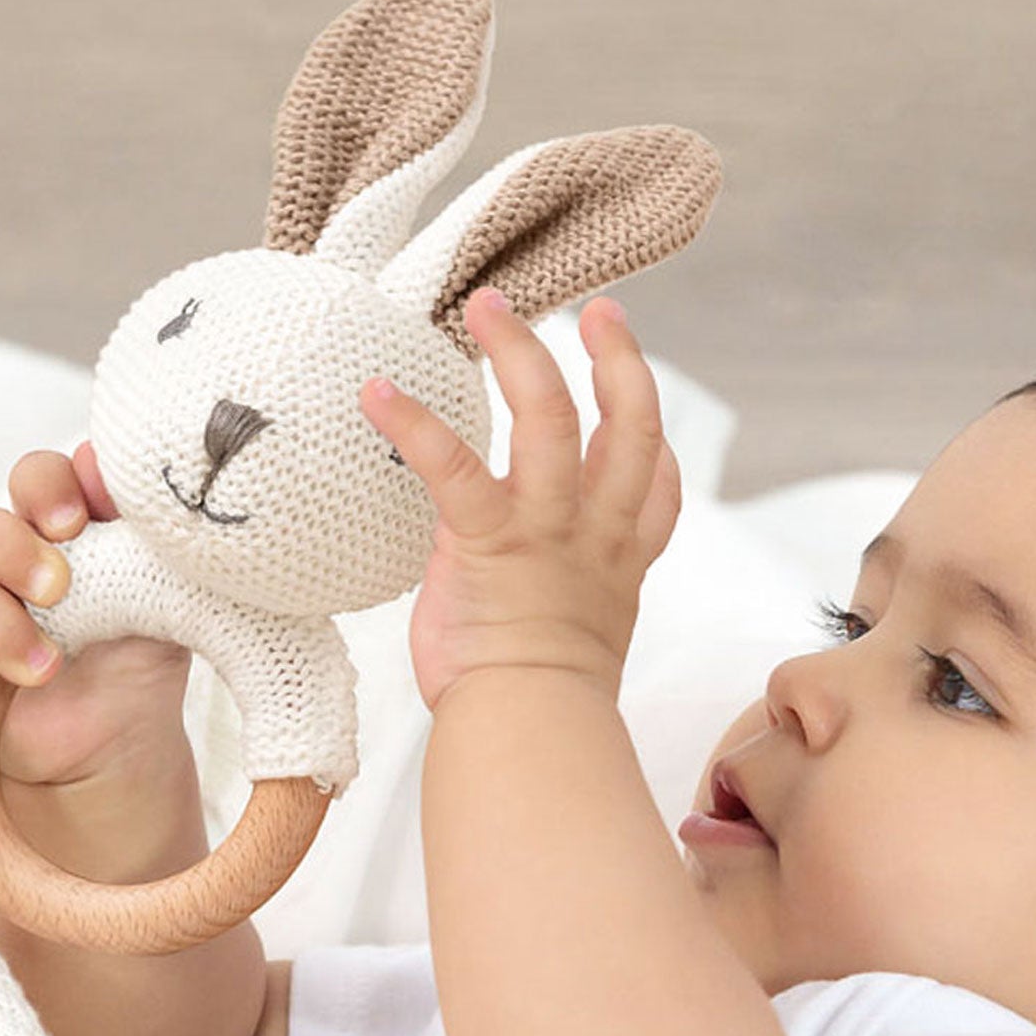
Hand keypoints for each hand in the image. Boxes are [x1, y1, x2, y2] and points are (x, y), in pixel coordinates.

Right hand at [0, 442, 195, 786]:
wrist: (126, 745)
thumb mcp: (163, 594)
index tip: (76, 520)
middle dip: (13, 551)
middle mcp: (8, 567)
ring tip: (47, 667)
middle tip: (58, 589)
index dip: (46, 487)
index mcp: (60, 534)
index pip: (36, 482)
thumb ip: (139, 534)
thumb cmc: (141, 658)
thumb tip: (100, 465)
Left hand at [359, 290, 680, 711]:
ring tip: (489, 307)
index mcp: (619, 556)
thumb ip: (556, 593)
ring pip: (551, 416)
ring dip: (521, 352)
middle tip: (596, 308)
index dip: (652, 435)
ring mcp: (546, 527)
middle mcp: (594, 530)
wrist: (529, 728)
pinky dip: (412, 423)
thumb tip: (524, 589)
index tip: (635, 395)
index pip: (658, 480)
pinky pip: (453, 464)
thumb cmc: (537, 700)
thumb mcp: (573, 639)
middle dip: (616, 358)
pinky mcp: (487, 537)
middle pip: (629, 421)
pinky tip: (377, 393)